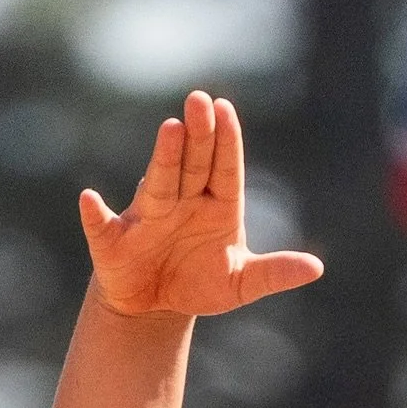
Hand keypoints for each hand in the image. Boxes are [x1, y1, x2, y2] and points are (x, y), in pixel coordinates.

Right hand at [80, 91, 323, 317]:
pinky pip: (103, 226)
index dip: (226, 142)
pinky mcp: (115, 241)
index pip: (224, 168)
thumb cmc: (200, 284)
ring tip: (170, 130)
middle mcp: (182, 200)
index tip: (226, 110)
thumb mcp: (241, 283)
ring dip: (163, 157)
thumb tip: (316, 269)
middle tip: (200, 101)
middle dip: (197, 134)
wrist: (157, 306)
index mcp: (216, 205)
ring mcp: (148, 217)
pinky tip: (90, 201)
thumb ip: (274, 272)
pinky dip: (94, 215)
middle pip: (193, 163)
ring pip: (159, 182)